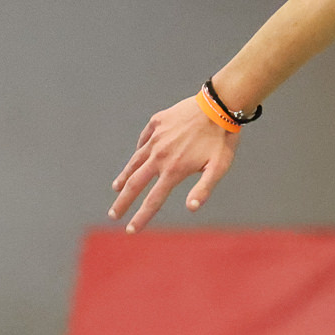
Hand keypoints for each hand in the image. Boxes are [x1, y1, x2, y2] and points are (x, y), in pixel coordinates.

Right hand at [108, 92, 238, 231]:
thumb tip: (191, 208)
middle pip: (135, 183)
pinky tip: (136, 157)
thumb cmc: (222, 139)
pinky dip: (138, 151)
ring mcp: (156, 138)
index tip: (130, 230)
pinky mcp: (157, 123)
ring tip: (116, 188)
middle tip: (113, 214)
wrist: (219, 105)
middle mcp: (159, 155)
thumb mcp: (219, 167)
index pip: (152, 200)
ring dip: (125, 177)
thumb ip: (204, 188)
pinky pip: (144, 140)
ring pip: (135, 161)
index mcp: (173, 170)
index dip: (140, 217)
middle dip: (123, 202)